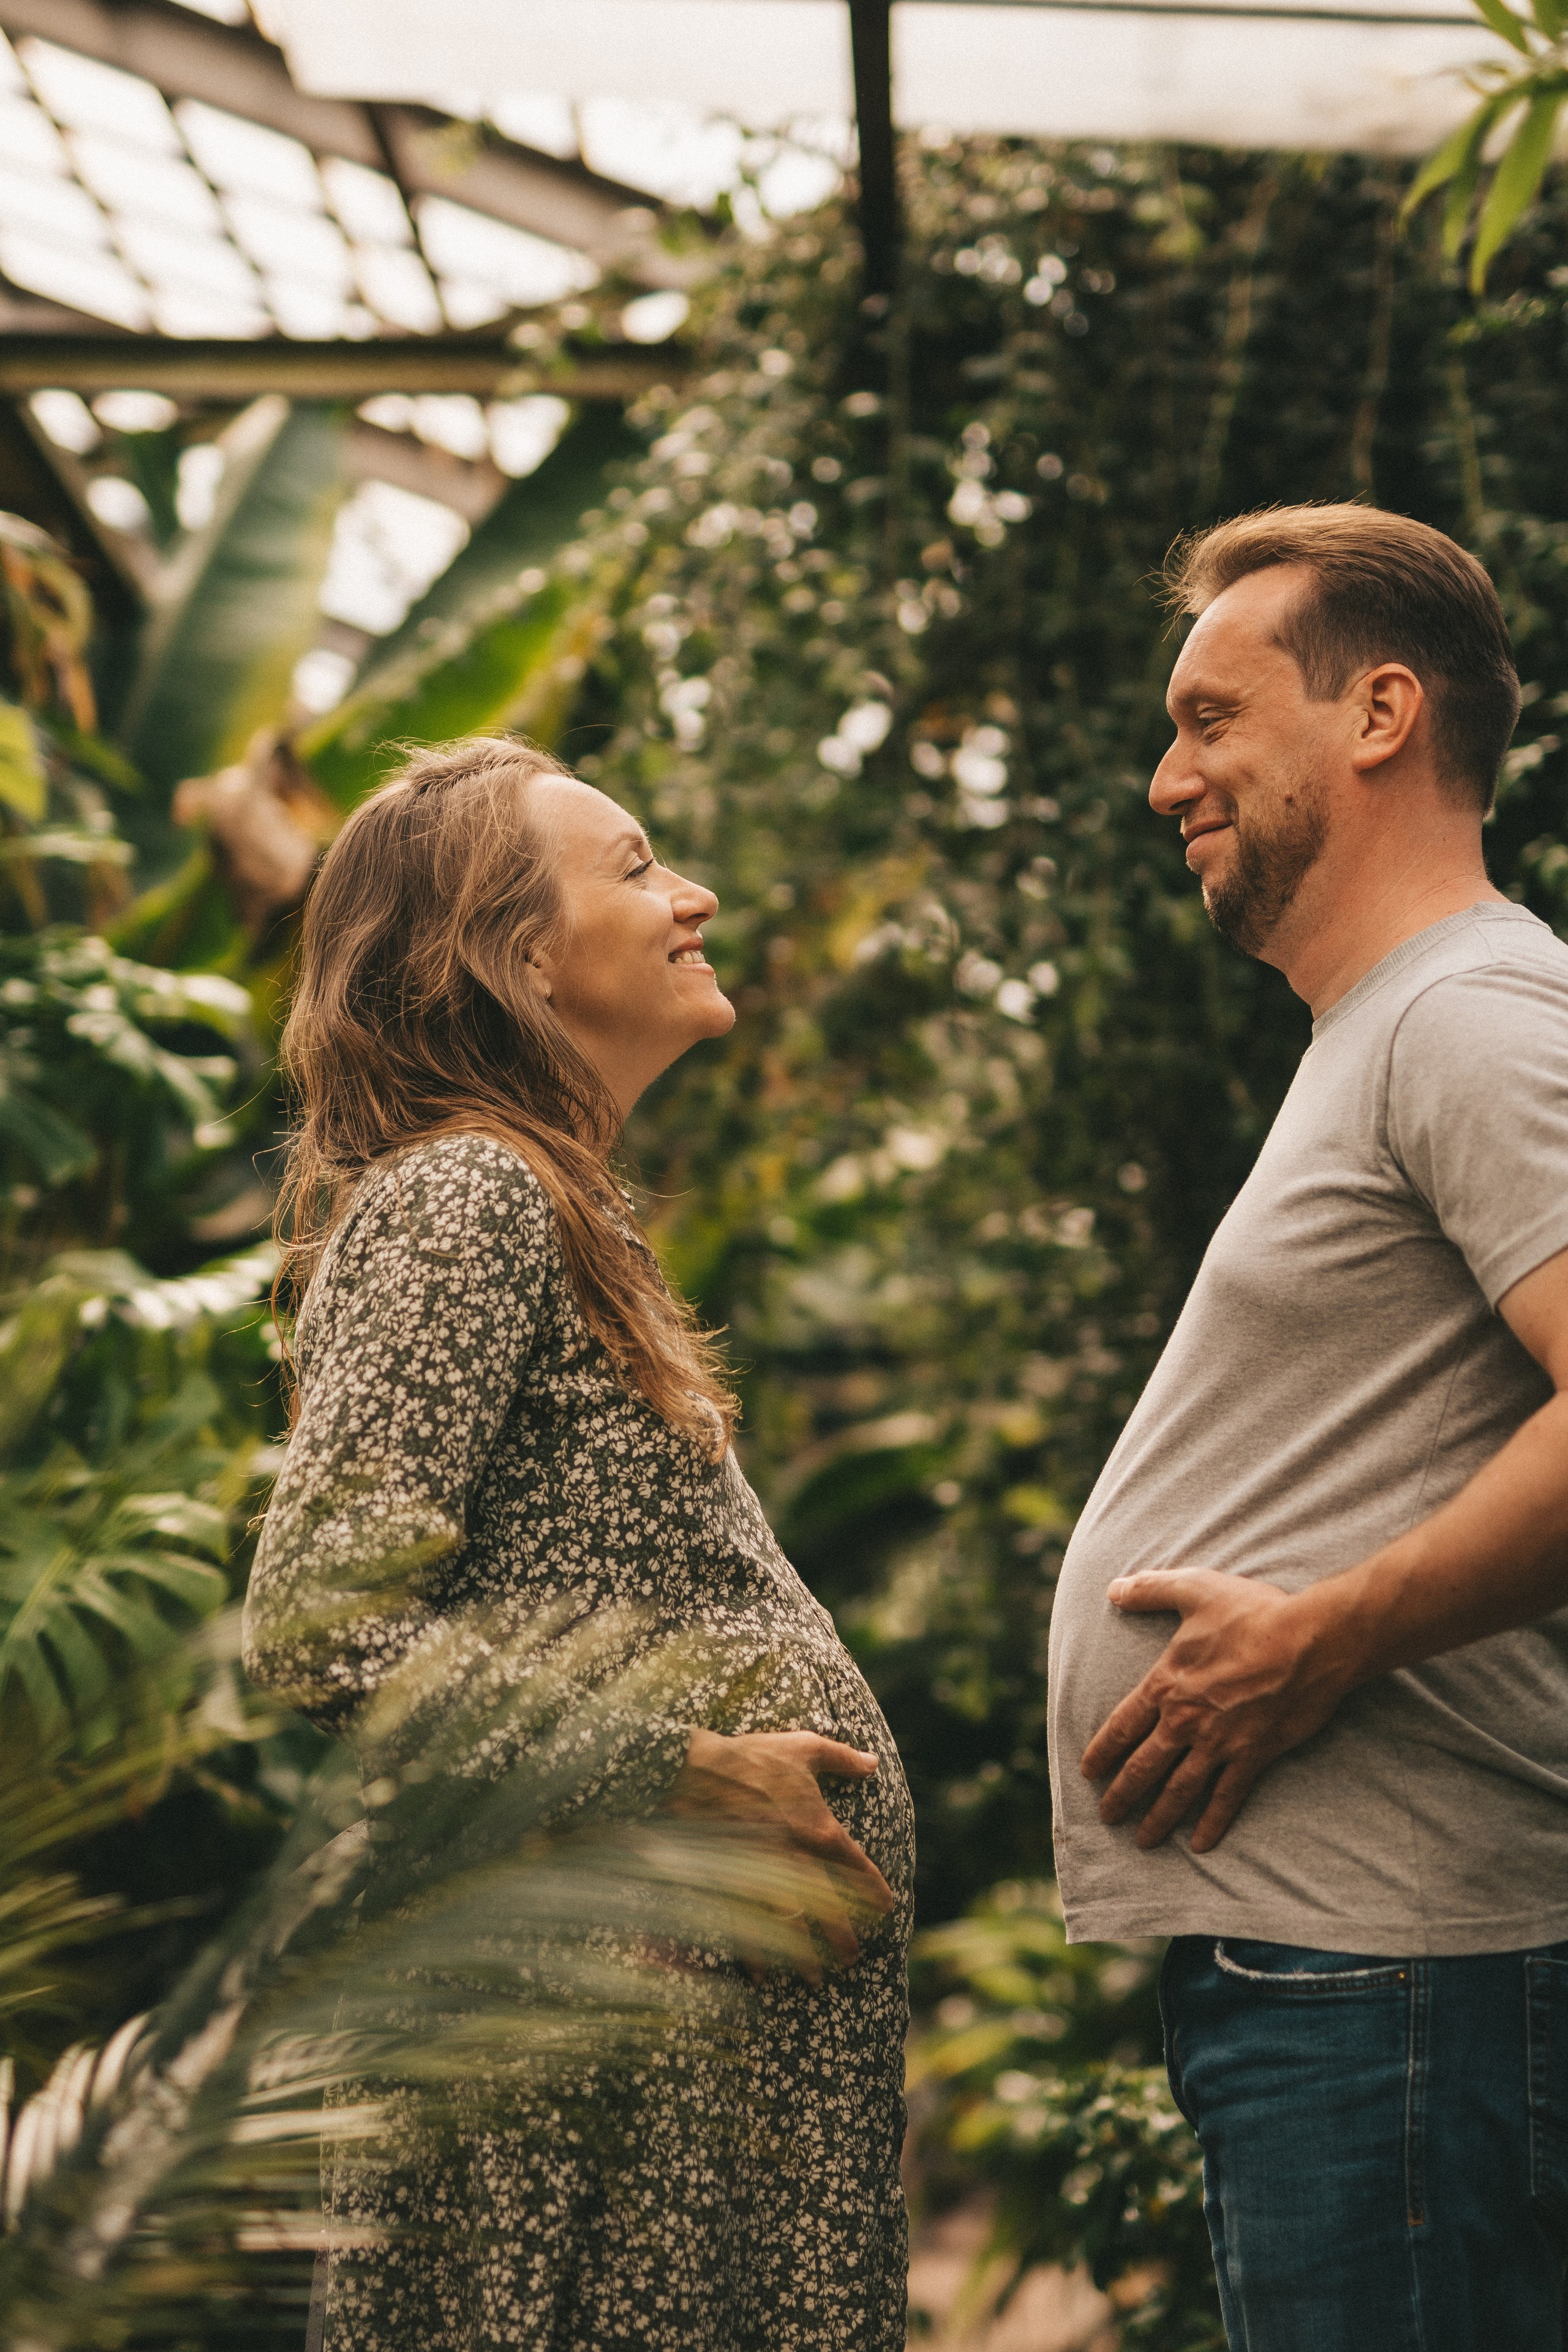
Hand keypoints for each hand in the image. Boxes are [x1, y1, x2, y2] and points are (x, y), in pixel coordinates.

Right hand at [666, 1729, 894, 1979]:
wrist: (695, 1768)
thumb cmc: (751, 1756)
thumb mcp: (803, 1748)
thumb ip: (841, 1758)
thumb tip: (871, 1762)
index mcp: (817, 1827)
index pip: (855, 1866)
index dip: (873, 1889)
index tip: (885, 1908)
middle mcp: (795, 1858)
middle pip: (827, 1907)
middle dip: (842, 1936)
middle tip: (852, 1958)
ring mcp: (762, 1874)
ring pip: (791, 1927)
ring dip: (803, 1956)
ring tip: (814, 1978)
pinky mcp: (732, 1883)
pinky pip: (747, 1927)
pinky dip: (754, 1955)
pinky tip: (762, 1977)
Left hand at [1080, 1569, 1352, 1851]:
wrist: (1309, 1641)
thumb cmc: (1251, 1612)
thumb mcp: (1193, 1589)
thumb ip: (1150, 1590)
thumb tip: (1112, 1589)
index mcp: (1167, 1684)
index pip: (1122, 1726)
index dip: (1102, 1752)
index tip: (1088, 1773)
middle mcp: (1186, 1720)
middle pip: (1143, 1767)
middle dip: (1122, 1795)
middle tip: (1107, 1818)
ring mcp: (1219, 1743)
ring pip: (1179, 1791)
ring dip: (1158, 1818)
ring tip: (1142, 1840)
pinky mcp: (1253, 1756)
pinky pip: (1226, 1798)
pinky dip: (1212, 1823)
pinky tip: (1200, 1845)